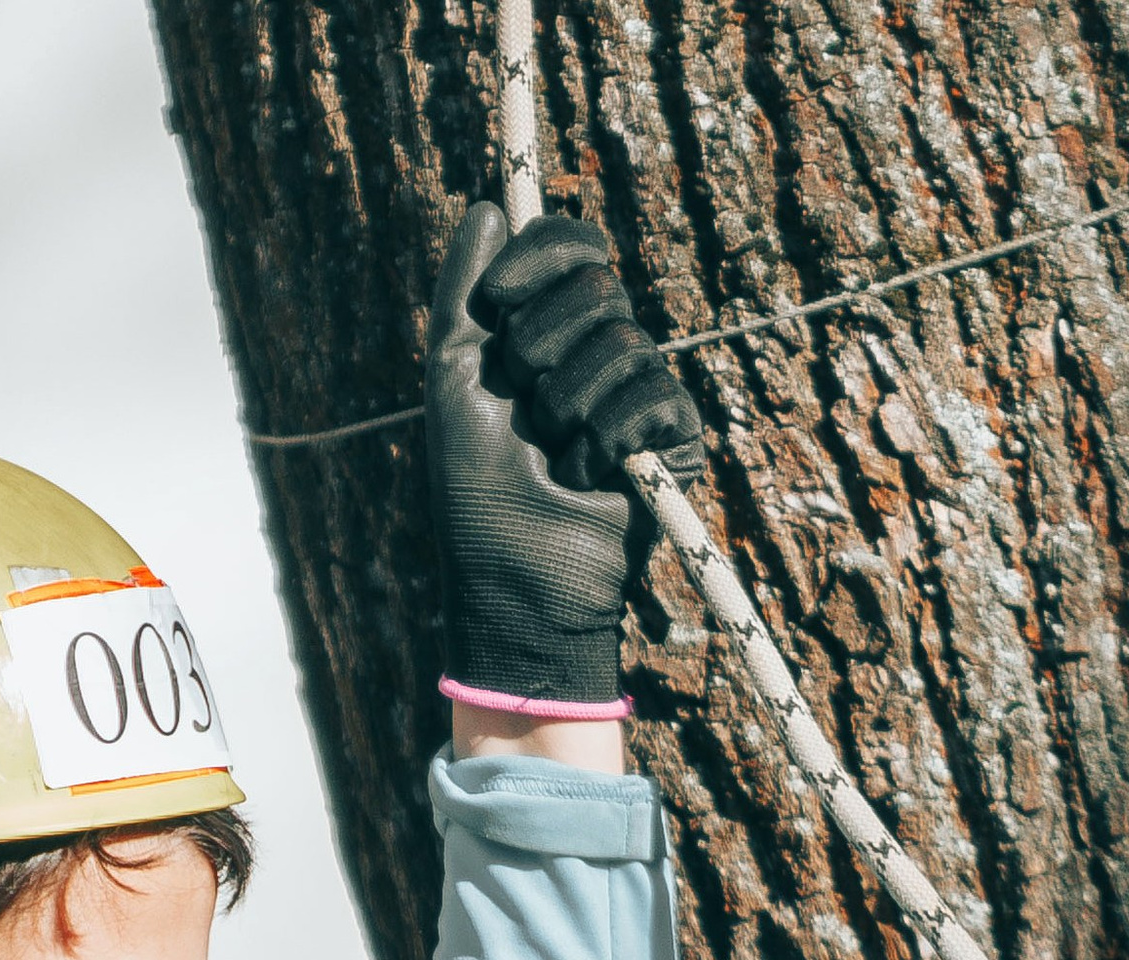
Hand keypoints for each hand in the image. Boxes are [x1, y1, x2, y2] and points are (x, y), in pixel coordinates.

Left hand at [472, 211, 704, 493]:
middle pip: (596, 284)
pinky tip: (588, 479)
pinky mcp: (675, 439)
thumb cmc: (476, 493)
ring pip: (623, 341)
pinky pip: (653, 397)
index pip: (573, 250)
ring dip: (567, 406)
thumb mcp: (453, 382)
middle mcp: (601, 353)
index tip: (501, 299)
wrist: (513, 580)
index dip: (543, 256)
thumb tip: (488, 209)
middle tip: (522, 408)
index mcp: (552, 333)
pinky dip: (604, 442)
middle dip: (540, 348)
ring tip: (553, 456)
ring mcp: (643, 394)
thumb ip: (463, 295)